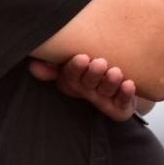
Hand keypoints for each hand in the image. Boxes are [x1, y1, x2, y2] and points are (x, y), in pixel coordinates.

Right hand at [29, 54, 144, 121]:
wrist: (117, 85)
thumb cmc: (90, 69)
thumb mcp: (71, 65)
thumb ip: (53, 63)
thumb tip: (34, 65)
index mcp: (73, 80)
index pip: (71, 75)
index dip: (75, 68)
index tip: (82, 57)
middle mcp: (87, 90)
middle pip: (89, 83)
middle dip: (93, 74)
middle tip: (99, 63)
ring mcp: (103, 99)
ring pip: (106, 91)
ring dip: (110, 82)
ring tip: (116, 72)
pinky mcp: (119, 107)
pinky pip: (122, 102)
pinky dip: (126, 94)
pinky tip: (129, 84)